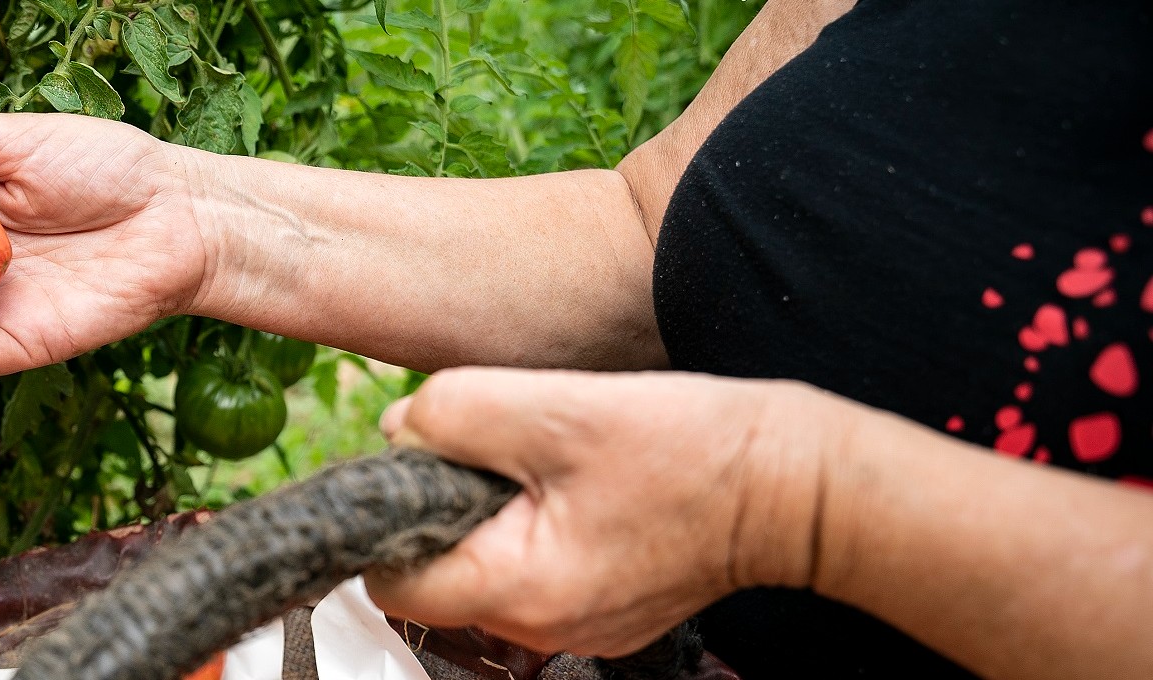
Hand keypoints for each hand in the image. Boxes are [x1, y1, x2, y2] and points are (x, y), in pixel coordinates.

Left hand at [367, 368, 852, 656]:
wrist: (796, 487)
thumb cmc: (690, 450)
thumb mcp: (555, 409)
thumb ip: (453, 415)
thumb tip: (398, 433)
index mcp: (515, 590)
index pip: (391, 580)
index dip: (386, 514)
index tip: (419, 462)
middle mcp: (539, 628)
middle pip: (438, 572)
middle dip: (445, 504)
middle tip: (496, 446)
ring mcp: (574, 626)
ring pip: (487, 565)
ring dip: (493, 509)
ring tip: (548, 459)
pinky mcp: (603, 607)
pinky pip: (535, 566)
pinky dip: (537, 523)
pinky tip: (580, 482)